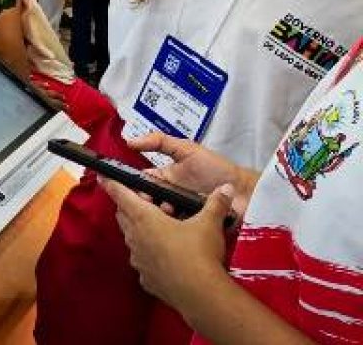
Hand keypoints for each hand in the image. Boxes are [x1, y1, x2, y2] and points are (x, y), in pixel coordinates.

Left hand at [102, 178, 235, 311]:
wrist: (200, 294)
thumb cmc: (198, 255)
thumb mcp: (209, 223)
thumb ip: (216, 203)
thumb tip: (226, 189)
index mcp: (144, 219)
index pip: (121, 195)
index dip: (111, 184)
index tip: (103, 177)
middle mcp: (135, 238)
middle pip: (124, 215)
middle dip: (131, 206)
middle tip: (149, 203)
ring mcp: (138, 259)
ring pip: (132, 238)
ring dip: (141, 230)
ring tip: (163, 228)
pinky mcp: (145, 277)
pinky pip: (142, 261)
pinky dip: (150, 255)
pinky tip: (167, 255)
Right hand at [127, 132, 254, 217]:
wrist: (245, 191)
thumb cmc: (217, 169)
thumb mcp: (187, 150)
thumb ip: (160, 142)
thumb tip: (129, 141)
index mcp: (165, 179)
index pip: (142, 184)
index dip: (133, 186)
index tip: (127, 187)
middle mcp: (169, 197)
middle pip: (147, 202)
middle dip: (144, 201)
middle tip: (148, 199)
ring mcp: (179, 214)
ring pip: (158, 217)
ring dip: (159, 213)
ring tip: (167, 208)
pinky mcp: (190, 229)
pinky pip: (174, 230)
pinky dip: (173, 225)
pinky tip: (178, 219)